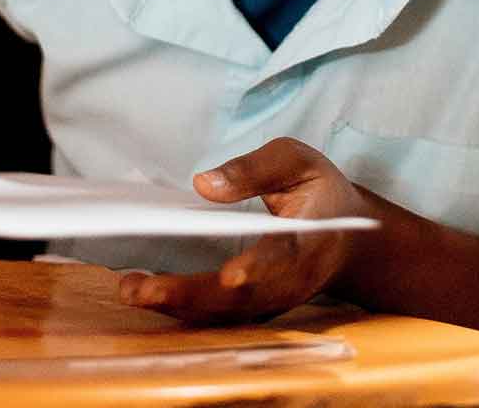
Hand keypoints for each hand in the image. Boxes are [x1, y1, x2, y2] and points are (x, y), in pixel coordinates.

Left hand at [119, 138, 368, 324]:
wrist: (347, 241)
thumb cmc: (319, 193)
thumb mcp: (297, 161)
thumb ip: (254, 169)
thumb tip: (204, 184)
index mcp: (307, 240)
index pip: (283, 256)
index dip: (258, 267)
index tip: (231, 275)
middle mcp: (289, 281)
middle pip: (240, 298)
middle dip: (189, 294)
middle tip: (140, 287)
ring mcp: (272, 302)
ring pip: (224, 314)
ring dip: (176, 306)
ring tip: (131, 289)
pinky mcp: (256, 310)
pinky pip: (218, 317)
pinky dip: (182, 310)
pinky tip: (147, 296)